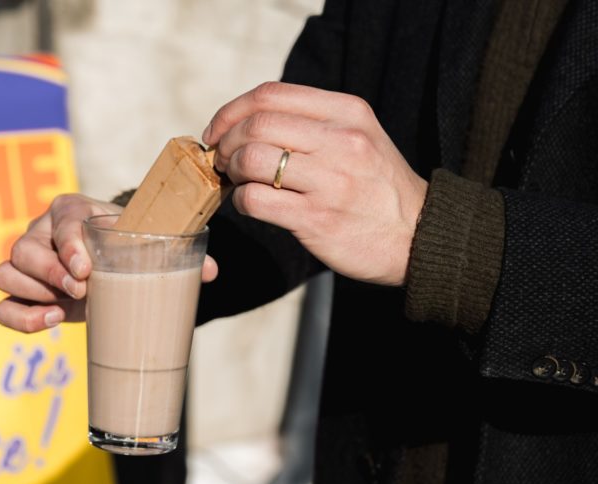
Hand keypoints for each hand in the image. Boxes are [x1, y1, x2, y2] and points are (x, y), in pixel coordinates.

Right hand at [0, 194, 217, 332]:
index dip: (69, 245)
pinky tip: (49, 322)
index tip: (86, 270)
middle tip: (81, 290)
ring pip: (7, 272)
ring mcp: (26, 264)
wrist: (111, 261)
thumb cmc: (127, 246)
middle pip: (25, 248)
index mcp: (71, 210)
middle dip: (50, 273)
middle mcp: (41, 232)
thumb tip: (211, 271)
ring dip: (34, 293)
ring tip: (64, 308)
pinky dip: (19, 317)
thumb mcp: (148, 244)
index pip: (61, 222)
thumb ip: (177, 254)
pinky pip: (2, 305)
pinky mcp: (22, 293)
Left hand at [203, 82, 427, 285]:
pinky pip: (255, 200)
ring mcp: (330, 180)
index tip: (218, 130)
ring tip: (238, 181)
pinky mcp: (317, 218)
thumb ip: (311, 122)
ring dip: (231, 171)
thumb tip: (245, 121)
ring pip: (250, 159)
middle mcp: (341, 141)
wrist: (417, 236)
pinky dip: (241, 201)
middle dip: (226, 142)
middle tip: (223, 160)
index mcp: (347, 112)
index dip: (232, 111)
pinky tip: (251, 205)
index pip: (271, 94)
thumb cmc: (376, 186)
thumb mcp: (358, 136)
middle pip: (256, 124)